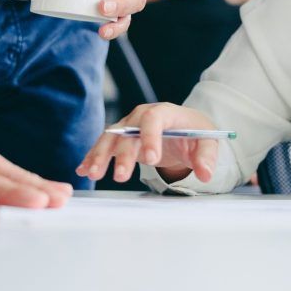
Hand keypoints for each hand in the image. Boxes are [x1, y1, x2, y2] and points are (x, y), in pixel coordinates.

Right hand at [78, 103, 220, 184]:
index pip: (154, 119)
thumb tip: (205, 174)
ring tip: (92, 174)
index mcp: (166, 112)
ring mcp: (129, 125)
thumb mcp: (208, 141)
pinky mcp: (121, 137)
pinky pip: (104, 145)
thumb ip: (207, 157)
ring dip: (100, 155)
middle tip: (121, 177)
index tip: (152, 159)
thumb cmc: (195, 132)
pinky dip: (92, 156)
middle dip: (123, 155)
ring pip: (111, 137)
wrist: (184, 128)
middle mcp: (142, 116)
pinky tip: (82, 170)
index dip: (150, 137)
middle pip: (128, 131)